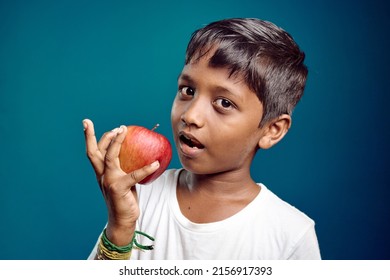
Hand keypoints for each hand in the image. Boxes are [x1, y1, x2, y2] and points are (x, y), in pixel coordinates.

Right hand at [83, 119, 159, 244]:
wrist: (122, 220)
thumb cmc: (125, 198)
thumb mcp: (123, 180)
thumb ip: (125, 167)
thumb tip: (139, 151)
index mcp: (101, 172)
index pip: (92, 152)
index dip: (88, 137)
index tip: (86, 122)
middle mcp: (102, 175)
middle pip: (95, 152)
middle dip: (95, 135)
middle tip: (110, 124)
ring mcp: (108, 181)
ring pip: (110, 157)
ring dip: (116, 142)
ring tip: (124, 130)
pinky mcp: (119, 188)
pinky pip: (134, 175)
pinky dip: (146, 168)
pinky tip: (156, 163)